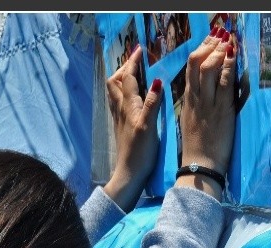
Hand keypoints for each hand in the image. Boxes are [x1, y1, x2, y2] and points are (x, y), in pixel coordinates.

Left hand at [103, 44, 163, 211]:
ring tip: (133, 75)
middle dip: (124, 69)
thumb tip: (156, 80)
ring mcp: (118, 118)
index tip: (140, 50)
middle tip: (136, 62)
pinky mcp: (120, 126)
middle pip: (115, 81)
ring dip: (121, 80)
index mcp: (128, 106)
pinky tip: (131, 97)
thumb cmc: (140, 151)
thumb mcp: (149, 125)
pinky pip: (117, 103)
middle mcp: (120, 109)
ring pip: (114, 92)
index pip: (127, 77)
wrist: (128, 173)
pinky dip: (122, 93)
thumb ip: (152, 102)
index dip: (133, 62)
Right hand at [176, 27, 236, 198]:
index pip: (189, 71)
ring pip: (207, 69)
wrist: (199, 167)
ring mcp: (208, 104)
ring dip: (218, 51)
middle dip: (207, 46)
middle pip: (195, 64)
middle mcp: (195, 99)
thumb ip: (195, 107)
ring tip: (226, 40)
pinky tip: (233, 55)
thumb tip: (201, 95)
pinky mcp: (222, 111)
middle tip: (218, 35)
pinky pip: (223, 83)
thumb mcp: (190, 123)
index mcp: (187, 102)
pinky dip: (228, 66)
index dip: (199, 52)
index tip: (208, 42)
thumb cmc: (196, 149)